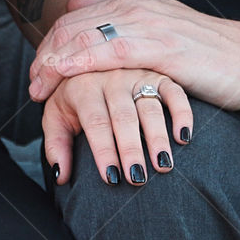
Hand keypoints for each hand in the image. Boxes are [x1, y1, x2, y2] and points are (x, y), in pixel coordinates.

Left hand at [29, 0, 239, 107]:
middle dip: (45, 56)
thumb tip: (79, 3)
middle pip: (71, 27)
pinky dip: (80, 61)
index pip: (73, 18)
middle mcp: (135, 8)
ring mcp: (148, 24)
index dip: (49, 44)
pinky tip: (63, 74)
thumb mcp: (158, 26)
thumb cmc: (207, 51)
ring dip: (54, 63)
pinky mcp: (161, 46)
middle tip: (34, 86)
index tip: (38, 72)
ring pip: (84, 36)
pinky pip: (110, 50)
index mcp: (132, 3)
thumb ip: (120, 17)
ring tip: (39, 88)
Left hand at [43, 69, 191, 185]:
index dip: (104, 150)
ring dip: (158, 137)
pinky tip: (183, 138)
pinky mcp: (158, 75)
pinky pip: (174, 93)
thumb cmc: (72, 98)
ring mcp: (137, 75)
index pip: (95, 122)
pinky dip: (182, 113)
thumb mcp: (56, 117)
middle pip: (123, 117)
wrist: (85, 60)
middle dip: (131, 149)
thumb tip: (61, 177)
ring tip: (163, 166)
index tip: (111, 179)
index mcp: (84, 87)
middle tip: (138, 178)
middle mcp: (111, 78)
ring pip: (150, 107)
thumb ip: (56, 147)